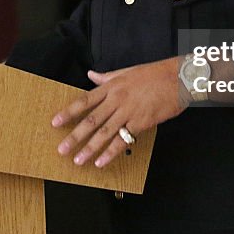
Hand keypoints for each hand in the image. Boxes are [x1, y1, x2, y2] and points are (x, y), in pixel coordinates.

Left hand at [51, 57, 186, 167]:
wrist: (178, 78)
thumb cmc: (154, 74)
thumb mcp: (127, 71)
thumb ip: (107, 77)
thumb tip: (91, 74)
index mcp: (112, 87)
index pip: (85, 101)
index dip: (69, 113)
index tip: (55, 122)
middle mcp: (116, 100)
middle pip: (91, 120)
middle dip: (75, 136)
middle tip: (62, 149)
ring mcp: (128, 112)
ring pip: (104, 133)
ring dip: (90, 148)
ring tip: (78, 160)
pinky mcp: (141, 123)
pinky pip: (123, 140)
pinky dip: (111, 152)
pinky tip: (101, 161)